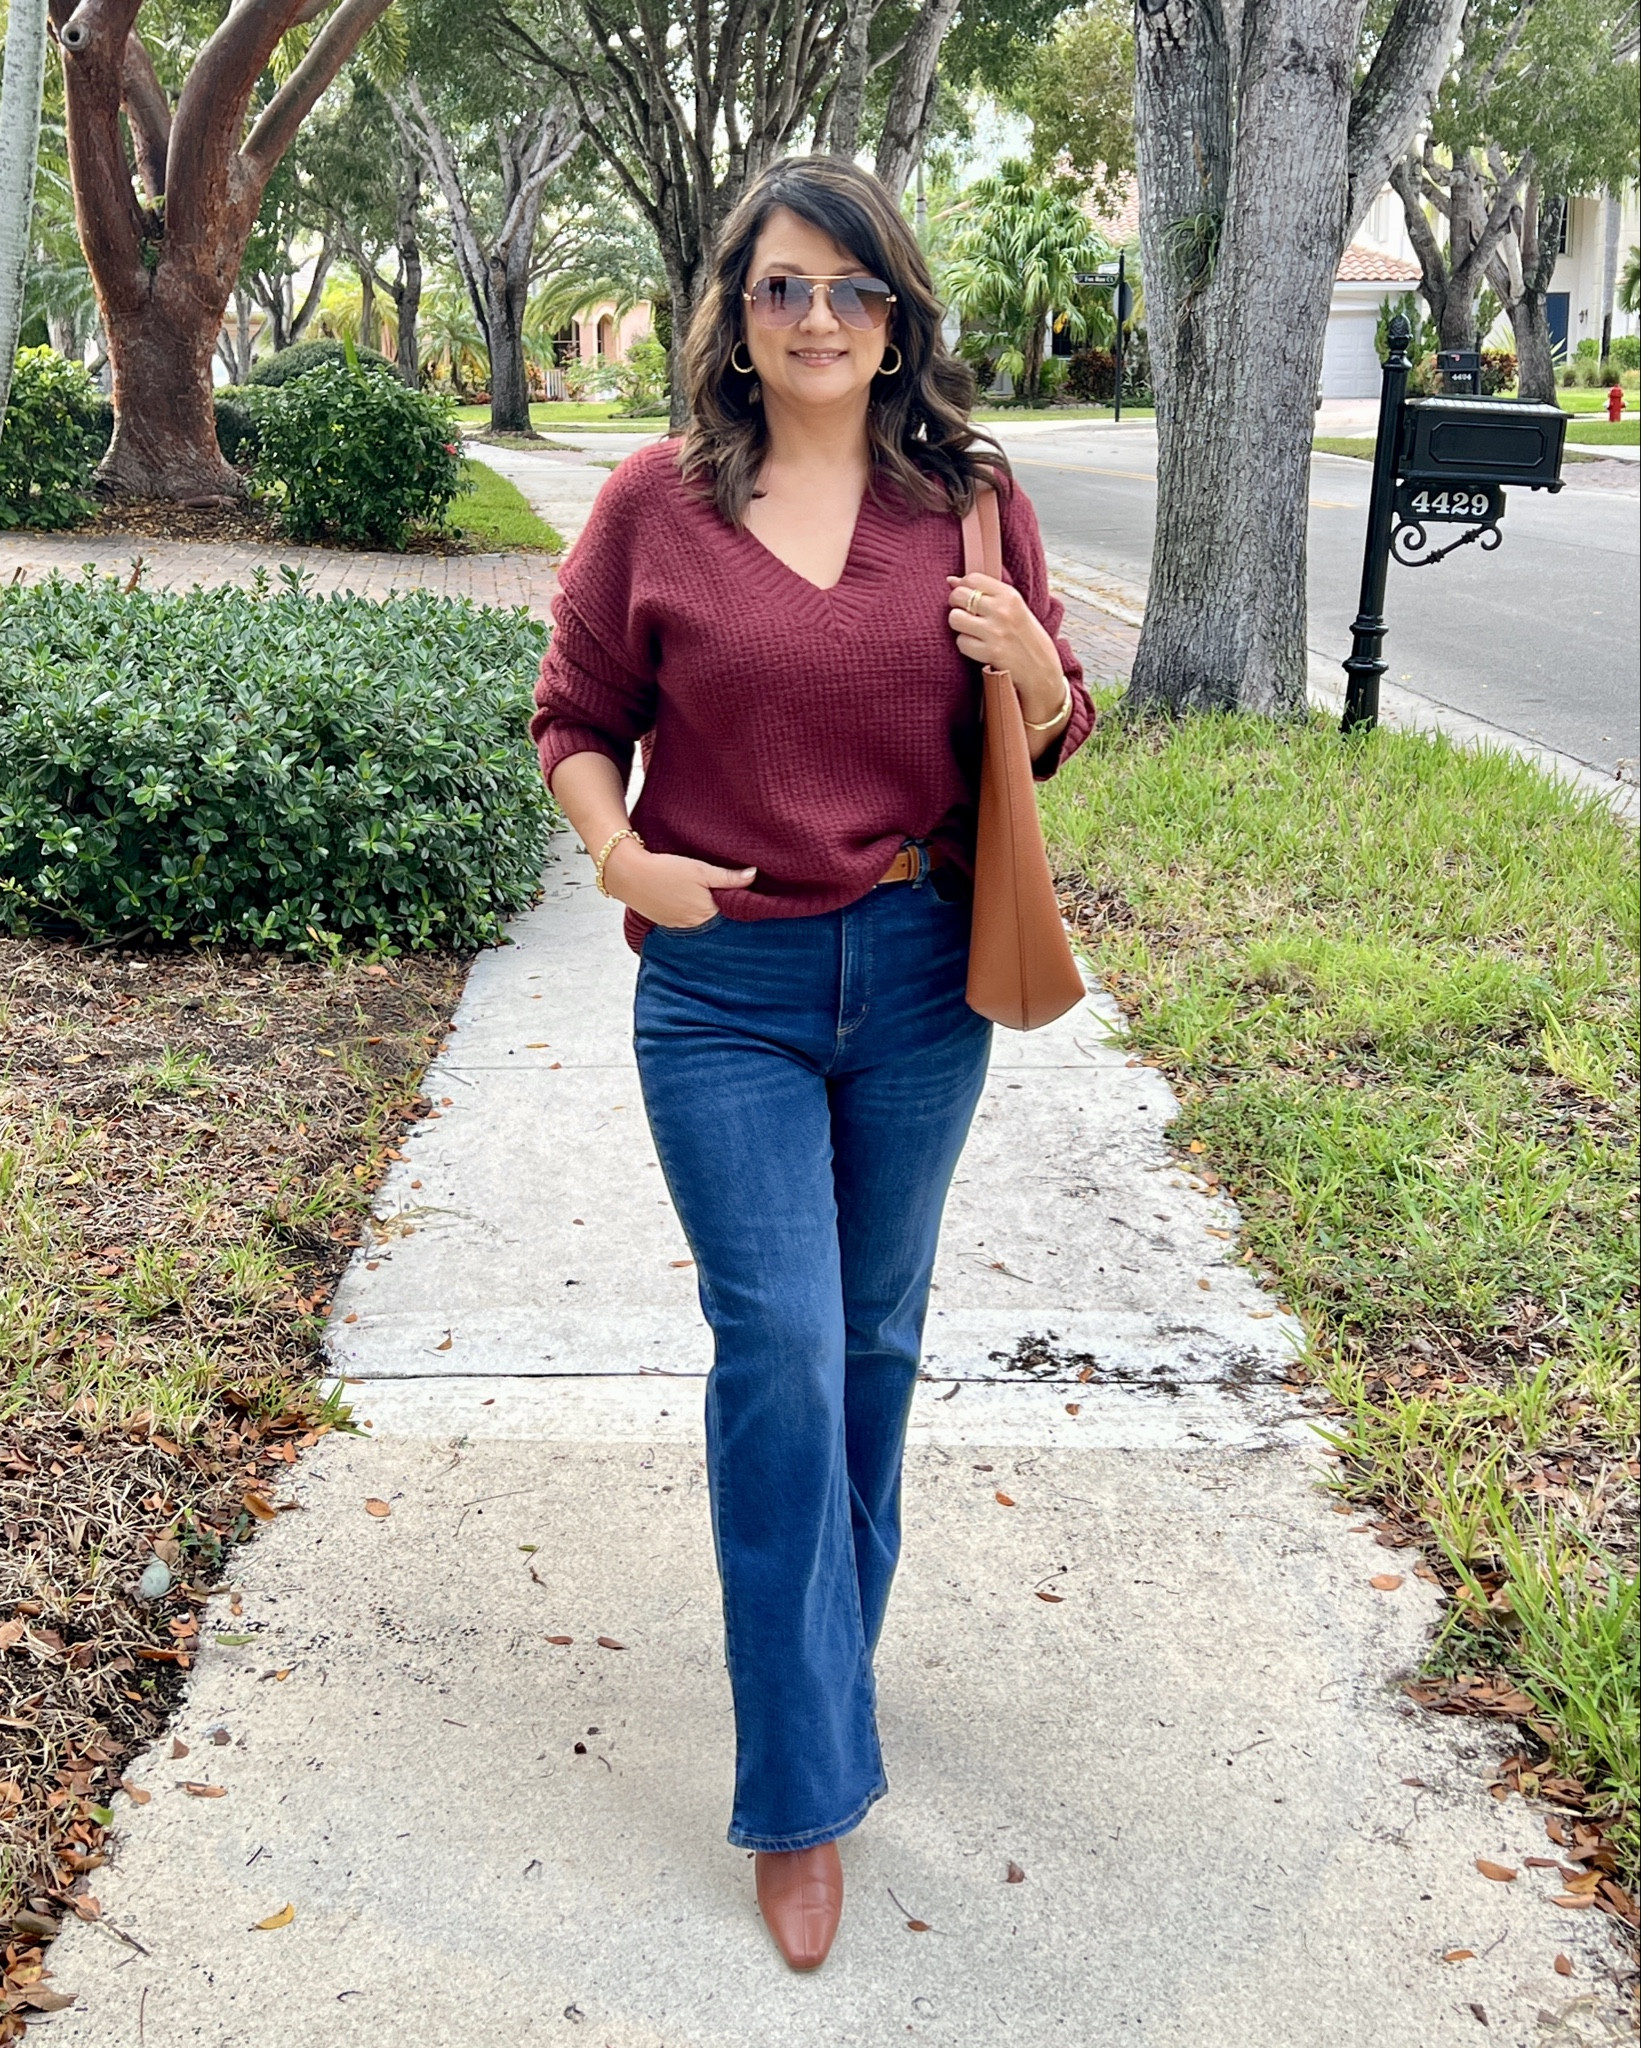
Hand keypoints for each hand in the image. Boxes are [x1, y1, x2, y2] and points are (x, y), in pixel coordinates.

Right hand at [603, 841, 755, 927]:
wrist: (628, 874)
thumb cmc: (665, 870)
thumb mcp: (701, 870)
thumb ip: (729, 877)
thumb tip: (753, 875)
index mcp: (707, 913)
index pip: (731, 912)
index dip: (735, 900)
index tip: (738, 890)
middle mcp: (694, 925)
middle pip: (715, 916)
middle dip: (718, 904)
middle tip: (718, 888)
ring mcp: (678, 925)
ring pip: (698, 917)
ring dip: (701, 907)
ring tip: (697, 891)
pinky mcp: (665, 921)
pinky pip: (683, 918)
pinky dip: (686, 909)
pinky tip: (682, 896)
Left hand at [946, 572, 1069, 730]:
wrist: (1041, 669)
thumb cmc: (1026, 637)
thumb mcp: (1015, 607)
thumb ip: (987, 592)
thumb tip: (951, 580)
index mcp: (1010, 595)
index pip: (972, 579)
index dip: (964, 587)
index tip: (968, 597)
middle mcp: (1002, 610)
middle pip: (958, 596)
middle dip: (956, 605)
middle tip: (966, 614)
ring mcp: (995, 632)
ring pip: (955, 618)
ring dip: (959, 626)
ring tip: (972, 631)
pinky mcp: (989, 652)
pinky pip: (961, 642)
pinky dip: (966, 645)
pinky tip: (978, 647)